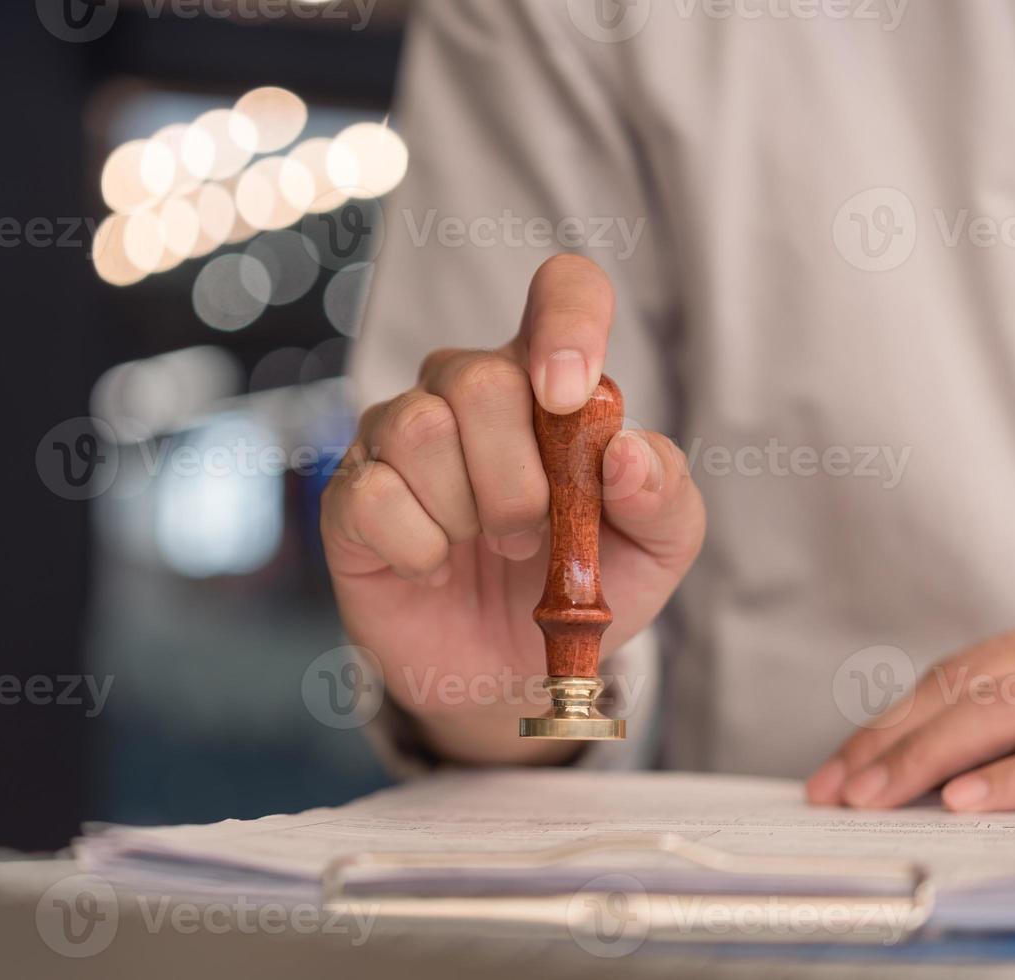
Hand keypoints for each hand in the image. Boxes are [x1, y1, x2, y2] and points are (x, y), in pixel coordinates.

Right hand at [320, 255, 705, 764]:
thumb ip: (664, 495)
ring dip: (467, 513)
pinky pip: (371, 495)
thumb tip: (626, 452)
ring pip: (419, 429)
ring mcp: (399, 436)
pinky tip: (432, 566)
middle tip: (532, 537)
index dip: (567, 323)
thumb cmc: (583, 587)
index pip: (561, 291)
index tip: (567, 397)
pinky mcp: (351, 493)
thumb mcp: (653, 552)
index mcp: (548, 379)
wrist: (511, 669)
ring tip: (485, 548)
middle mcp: (467, 390)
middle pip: (478, 379)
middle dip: (517, 480)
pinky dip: (416, 547)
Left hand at [807, 597, 1014, 811]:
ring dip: (929, 756)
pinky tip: (966, 798)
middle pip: (972, 686)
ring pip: (1009, 709)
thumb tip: (935, 768)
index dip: (895, 719)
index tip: (843, 763)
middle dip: (893, 739)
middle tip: (840, 786)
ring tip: (877, 795)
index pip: (965, 671)